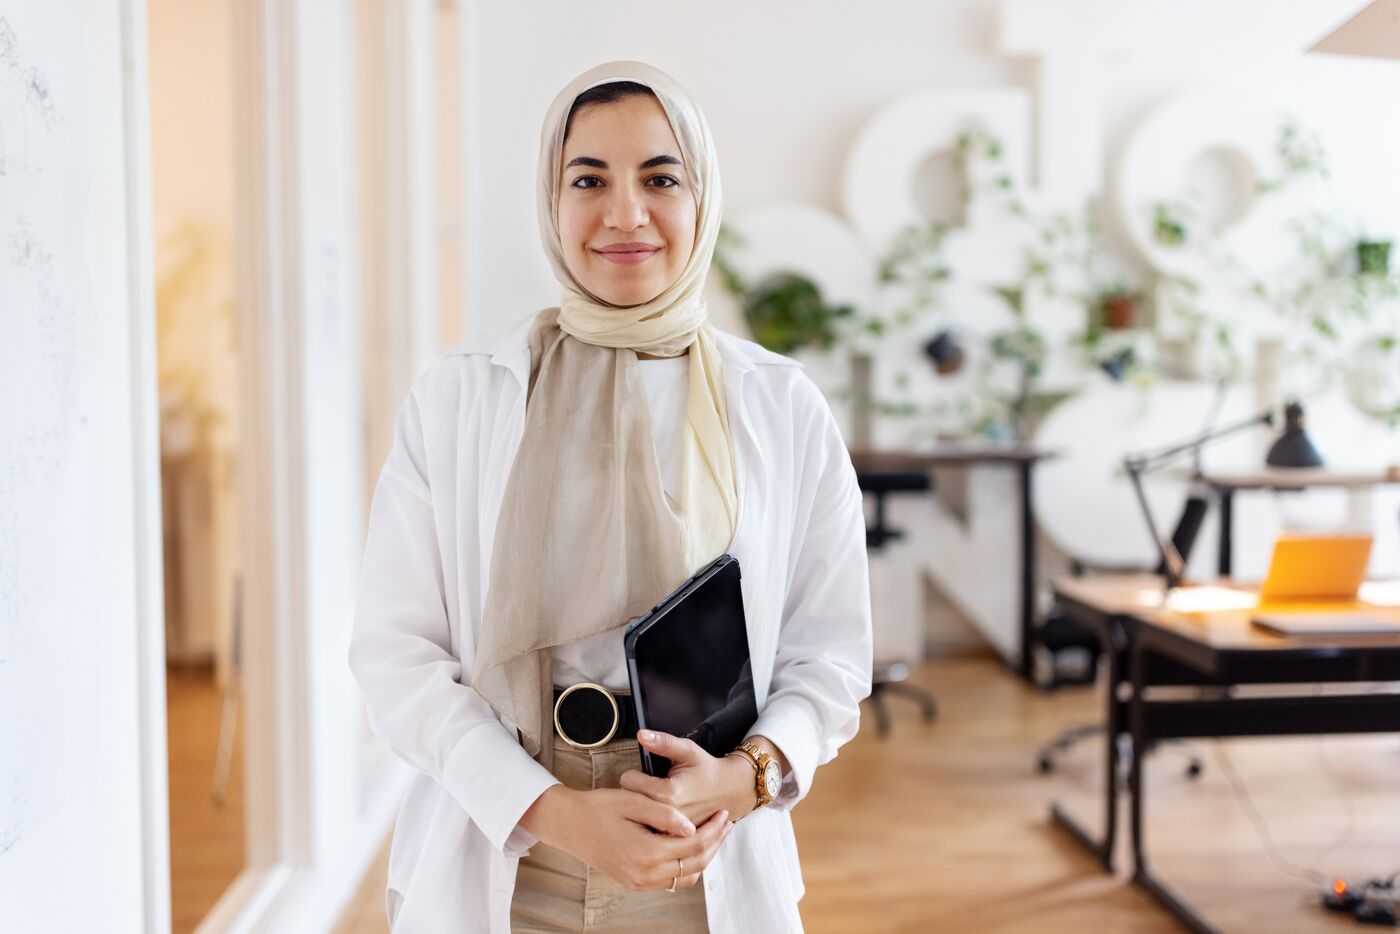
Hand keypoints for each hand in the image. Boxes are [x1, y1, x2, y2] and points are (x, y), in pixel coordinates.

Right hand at [519, 785, 731, 890]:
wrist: (567, 824)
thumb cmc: (597, 807)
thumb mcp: (632, 801)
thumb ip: (664, 815)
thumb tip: (692, 828)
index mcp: (646, 852)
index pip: (694, 845)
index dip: (714, 829)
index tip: (724, 813)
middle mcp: (644, 873)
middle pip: (695, 864)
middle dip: (715, 843)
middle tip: (726, 823)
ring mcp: (639, 882)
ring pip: (685, 877)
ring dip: (703, 856)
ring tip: (713, 834)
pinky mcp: (634, 882)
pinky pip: (670, 881)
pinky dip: (686, 866)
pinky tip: (689, 846)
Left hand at [621, 730, 758, 826]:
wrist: (730, 791)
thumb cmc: (706, 769)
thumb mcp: (687, 750)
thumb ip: (663, 742)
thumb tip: (640, 734)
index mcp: (668, 793)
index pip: (628, 782)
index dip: (632, 775)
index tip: (641, 774)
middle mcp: (668, 816)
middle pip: (630, 802)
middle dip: (634, 794)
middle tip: (646, 788)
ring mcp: (672, 832)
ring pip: (637, 819)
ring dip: (640, 811)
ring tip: (651, 802)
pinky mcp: (675, 841)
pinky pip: (649, 833)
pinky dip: (650, 824)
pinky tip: (657, 817)